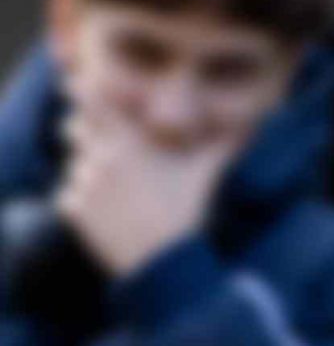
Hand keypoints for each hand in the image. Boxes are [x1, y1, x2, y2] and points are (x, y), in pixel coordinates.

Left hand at [55, 91, 236, 276]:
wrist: (164, 259)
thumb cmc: (187, 209)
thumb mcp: (208, 171)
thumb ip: (226, 144)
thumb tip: (252, 126)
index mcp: (128, 141)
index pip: (93, 101)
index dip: (86, 92)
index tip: (81, 85)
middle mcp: (100, 157)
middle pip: (73, 127)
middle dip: (86, 131)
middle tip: (109, 146)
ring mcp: (84, 185)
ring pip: (76, 165)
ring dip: (91, 171)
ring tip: (119, 191)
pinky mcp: (75, 212)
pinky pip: (70, 197)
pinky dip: (84, 203)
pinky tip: (110, 214)